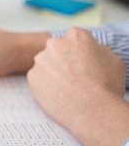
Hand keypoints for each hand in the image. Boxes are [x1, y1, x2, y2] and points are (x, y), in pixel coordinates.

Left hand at [27, 27, 127, 145]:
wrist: (93, 108)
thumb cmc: (106, 88)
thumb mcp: (113, 61)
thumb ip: (98, 51)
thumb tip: (93, 50)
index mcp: (76, 36)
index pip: (71, 40)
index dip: (76, 55)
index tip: (78, 64)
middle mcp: (54, 45)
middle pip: (54, 52)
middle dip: (61, 64)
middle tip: (73, 81)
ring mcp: (41, 61)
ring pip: (44, 67)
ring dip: (52, 76)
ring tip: (67, 92)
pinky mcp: (32, 78)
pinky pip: (37, 81)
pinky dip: (45, 88)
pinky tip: (58, 97)